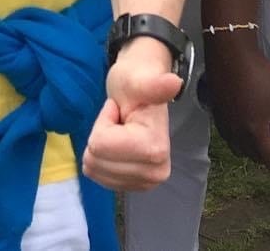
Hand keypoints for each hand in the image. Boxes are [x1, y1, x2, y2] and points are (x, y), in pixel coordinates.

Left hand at [83, 42, 182, 190]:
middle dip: (100, 135)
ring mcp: (145, 183)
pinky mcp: (134, 187)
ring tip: (118, 131)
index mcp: (155, 150)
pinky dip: (101, 158)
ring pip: (94, 170)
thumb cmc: (135, 85)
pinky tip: (117, 145)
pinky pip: (98, 177)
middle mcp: (155, 173)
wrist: (140, 97)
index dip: (103, 122)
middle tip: (118, 121)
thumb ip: (154, 85)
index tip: (118, 111)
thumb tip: (174, 82)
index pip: (100, 145)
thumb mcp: (137, 81)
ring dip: (100, 146)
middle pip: (96, 160)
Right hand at [206, 36, 269, 177]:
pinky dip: (241, 137)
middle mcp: (236, 133)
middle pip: (255, 157)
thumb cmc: (258, 74)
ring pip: (240, 148)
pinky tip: (247, 120)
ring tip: (264, 132)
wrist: (228, 51)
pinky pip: (229, 136)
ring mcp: (223, 124)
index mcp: (255, 132)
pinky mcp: (216, 113)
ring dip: (254, 148)